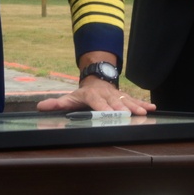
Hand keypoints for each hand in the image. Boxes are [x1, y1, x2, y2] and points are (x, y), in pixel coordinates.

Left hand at [36, 78, 155, 115]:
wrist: (96, 79)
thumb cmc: (82, 94)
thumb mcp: (69, 98)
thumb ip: (57, 104)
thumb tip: (40, 107)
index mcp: (92, 95)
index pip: (98, 102)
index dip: (103, 108)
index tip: (109, 113)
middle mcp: (106, 94)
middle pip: (115, 102)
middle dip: (123, 108)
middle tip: (131, 115)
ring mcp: (117, 94)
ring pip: (127, 100)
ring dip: (136, 107)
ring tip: (144, 113)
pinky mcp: (124, 96)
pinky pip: (135, 99)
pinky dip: (144, 104)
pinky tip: (153, 108)